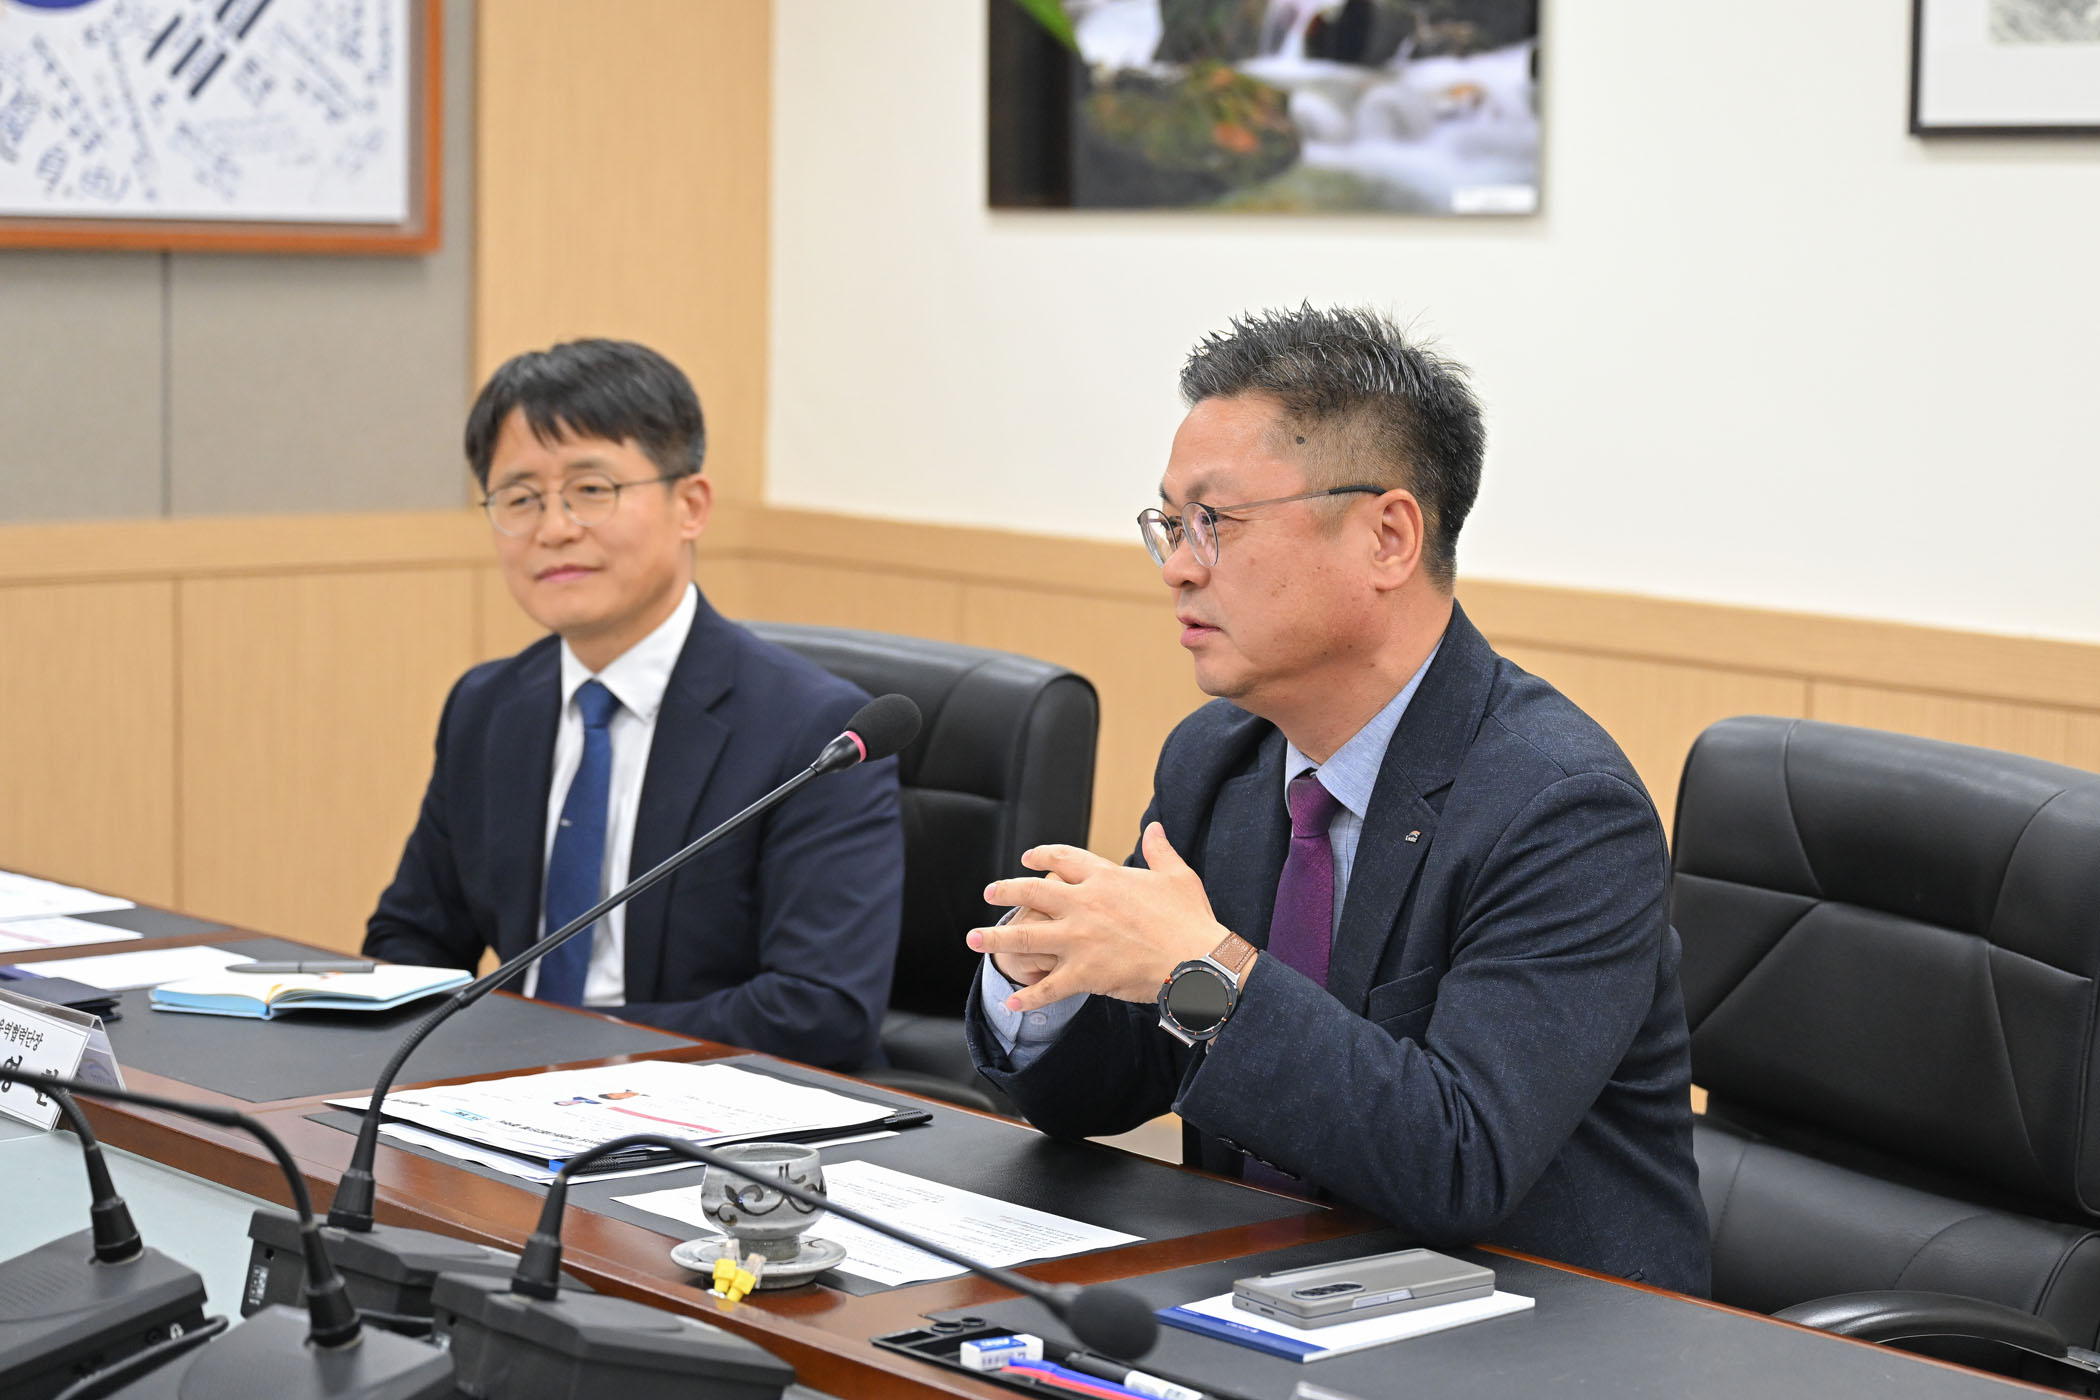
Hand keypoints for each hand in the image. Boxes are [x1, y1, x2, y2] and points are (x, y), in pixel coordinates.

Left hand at [968, 823, 1233, 1011]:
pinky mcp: (1083, 973)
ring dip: (996, 939)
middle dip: (1006, 891)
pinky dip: (1029, 997)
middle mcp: (1084, 905)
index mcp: (1106, 878)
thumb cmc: (1190, 919)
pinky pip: (1048, 987)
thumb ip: (1160, 850)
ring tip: (973, 939)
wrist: (1197, 959)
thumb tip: (1154, 827)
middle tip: (989, 893)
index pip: (1065, 861)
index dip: (1043, 856)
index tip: (1028, 857)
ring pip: (1026, 937)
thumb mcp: (1177, 875)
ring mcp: (1079, 940)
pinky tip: (1012, 1003)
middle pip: (1032, 893)